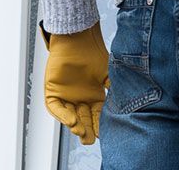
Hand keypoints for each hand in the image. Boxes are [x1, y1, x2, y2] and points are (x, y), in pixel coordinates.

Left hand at [43, 24, 108, 144]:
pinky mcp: (53, 91)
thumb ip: (115, 87)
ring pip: (70, 116)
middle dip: (87, 131)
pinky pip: (56, 108)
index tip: (104, 133)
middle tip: (90, 140)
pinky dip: (62, 115)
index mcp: (94, 95)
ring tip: (81, 132)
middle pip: (83, 119)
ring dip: (75, 125)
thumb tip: (125, 102)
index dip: (99, 124)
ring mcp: (66, 95)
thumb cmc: (93, 52)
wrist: (77, 37)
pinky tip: (71, 120)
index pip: (97, 115)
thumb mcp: (108, 73)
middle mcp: (80, 97)